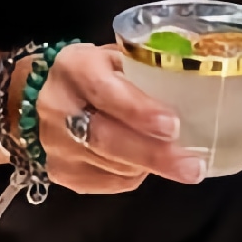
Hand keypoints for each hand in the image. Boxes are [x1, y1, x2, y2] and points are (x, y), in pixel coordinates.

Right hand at [29, 42, 203, 192]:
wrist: (43, 99)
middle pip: (106, 138)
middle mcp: (57, 106)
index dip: (138, 110)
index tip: (172, 125)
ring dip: (150, 166)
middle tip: (192, 166)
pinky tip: (144, 164)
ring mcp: (55, 144)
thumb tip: (197, 90)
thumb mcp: (115, 59)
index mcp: (74, 67)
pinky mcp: (62, 173)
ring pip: (113, 164)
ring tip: (180, 162)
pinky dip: (134, 175)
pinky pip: (109, 182)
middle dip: (153, 153)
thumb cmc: (96, 75)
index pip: (104, 91)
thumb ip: (145, 71)